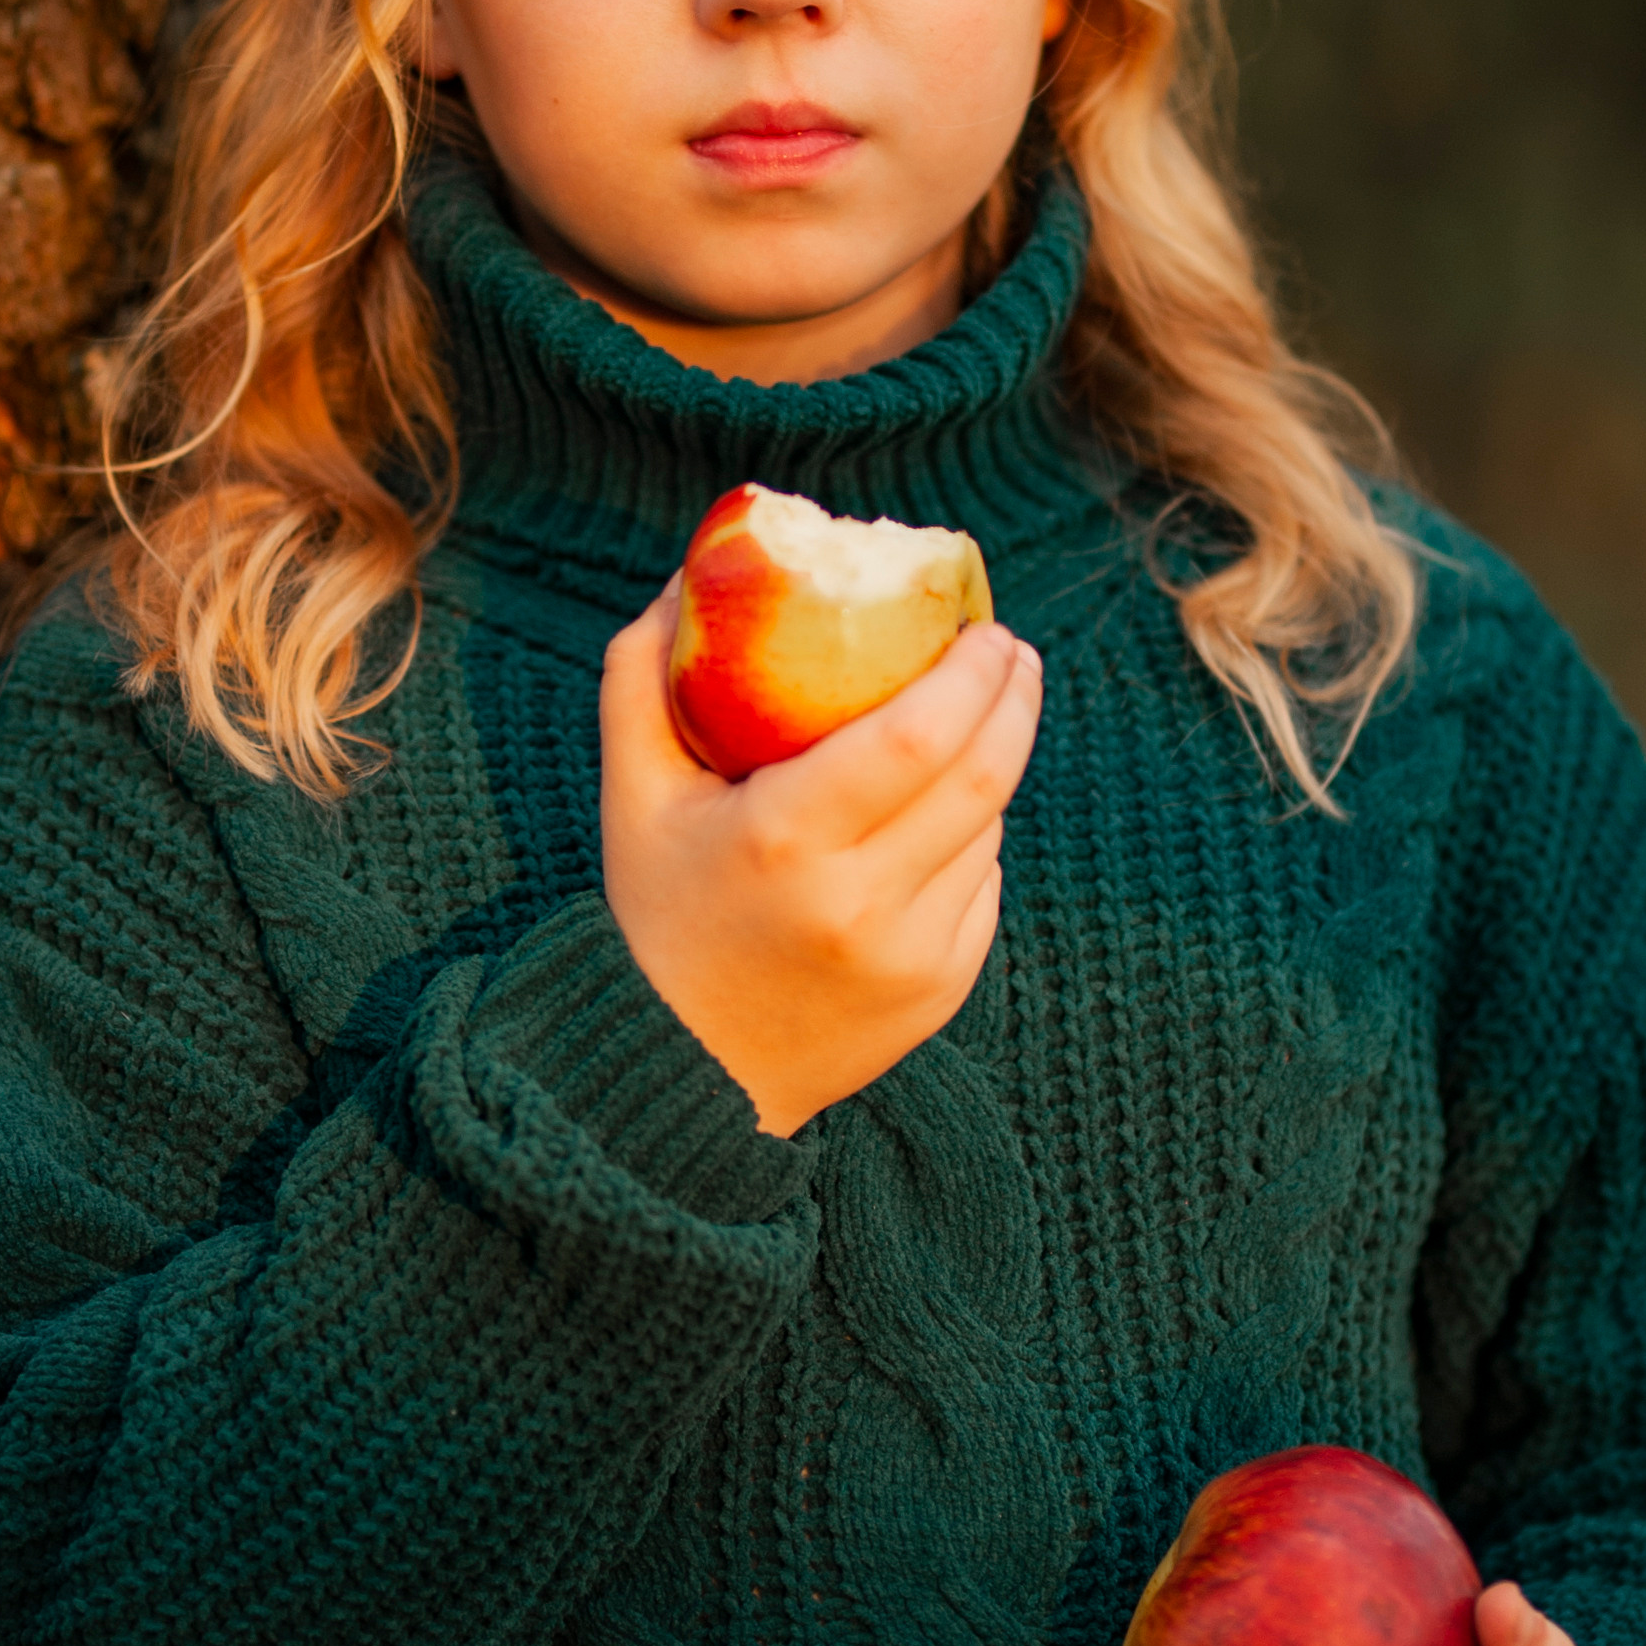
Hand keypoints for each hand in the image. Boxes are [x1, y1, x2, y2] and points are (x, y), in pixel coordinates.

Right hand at [600, 582, 1043, 1136]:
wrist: (685, 1072)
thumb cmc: (657, 908)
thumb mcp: (631, 791)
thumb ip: (643, 673)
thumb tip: (690, 572)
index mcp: (786, 840)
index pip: (917, 734)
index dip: (970, 672)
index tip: (985, 627)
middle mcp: (860, 903)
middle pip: (982, 775)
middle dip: (1013, 697)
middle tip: (1011, 650)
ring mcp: (912, 955)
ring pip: (988, 827)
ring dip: (990, 764)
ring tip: (967, 723)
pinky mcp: (943, 991)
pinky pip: (983, 884)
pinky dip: (970, 837)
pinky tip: (938, 816)